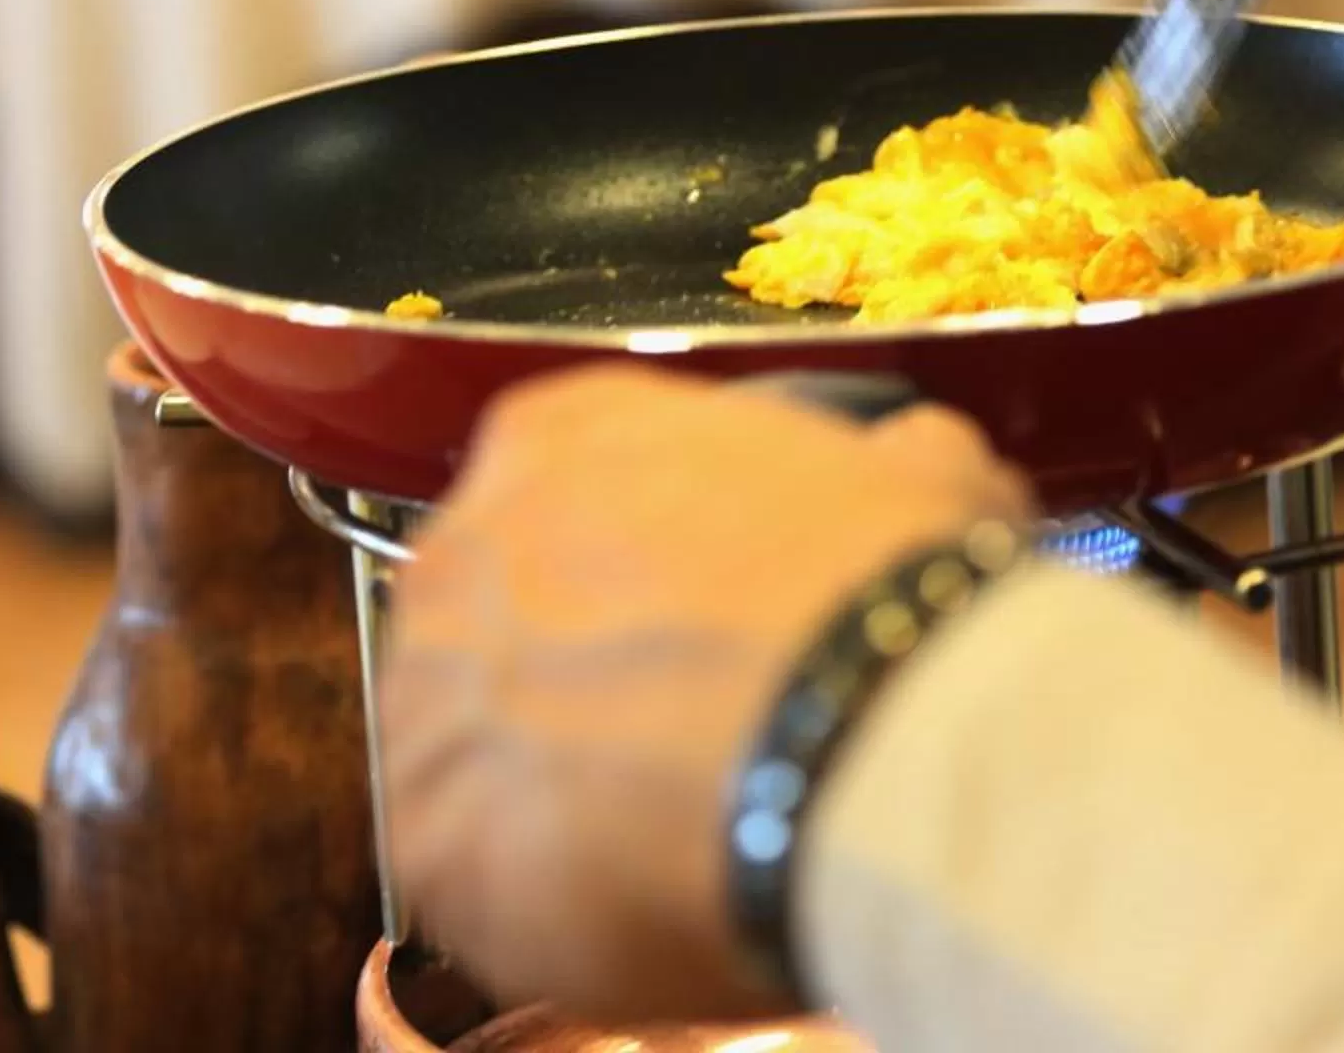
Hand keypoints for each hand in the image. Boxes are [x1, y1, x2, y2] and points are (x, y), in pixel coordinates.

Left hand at [379, 366, 1033, 1022]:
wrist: (859, 731)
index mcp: (562, 438)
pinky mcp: (426, 837)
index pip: (559, 494)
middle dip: (575, 686)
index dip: (632, 575)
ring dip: (547, 799)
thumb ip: (877, 464)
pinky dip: (542, 902)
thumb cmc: (882, 593)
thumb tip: (911, 464)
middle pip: (497, 625)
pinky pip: (471, 876)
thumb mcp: (917, 476)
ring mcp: (429, 691)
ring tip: (668, 843)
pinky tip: (639, 907)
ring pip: (470, 758)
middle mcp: (465, 546)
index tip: (689, 628)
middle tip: (681, 743)